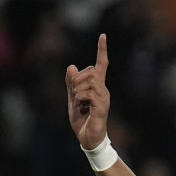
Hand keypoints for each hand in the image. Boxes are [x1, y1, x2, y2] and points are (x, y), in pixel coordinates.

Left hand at [65, 34, 109, 149]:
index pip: (101, 64)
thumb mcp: (72, 99)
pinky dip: (80, 98)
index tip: (103, 36)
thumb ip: (71, 84)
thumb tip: (71, 66)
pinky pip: (89, 93)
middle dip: (77, 79)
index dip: (102, 50)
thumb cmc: (82, 120)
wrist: (88, 139)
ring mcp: (104, 98)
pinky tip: (82, 107)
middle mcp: (103, 89)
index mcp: (97, 86)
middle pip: (91, 70)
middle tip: (73, 94)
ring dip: (77, 89)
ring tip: (78, 102)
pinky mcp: (102, 106)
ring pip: (90, 80)